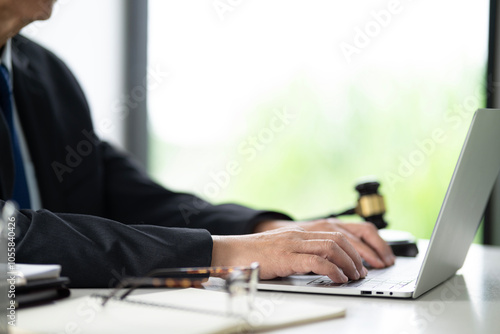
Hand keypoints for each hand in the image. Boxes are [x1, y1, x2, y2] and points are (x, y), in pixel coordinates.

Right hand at [211, 227, 367, 282]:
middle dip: (356, 255)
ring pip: (332, 247)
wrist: (231, 252)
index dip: (353, 248)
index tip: (360, 262)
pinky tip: (338, 279)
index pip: (335, 233)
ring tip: (353, 275)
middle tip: (361, 271)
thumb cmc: (254, 254)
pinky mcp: (286, 257)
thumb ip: (300, 253)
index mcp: (300, 232)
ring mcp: (293, 244)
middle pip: (338, 239)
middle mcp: (299, 235)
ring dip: (348, 263)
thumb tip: (321, 266)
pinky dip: (333, 270)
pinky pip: (317, 262)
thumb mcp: (282, 249)